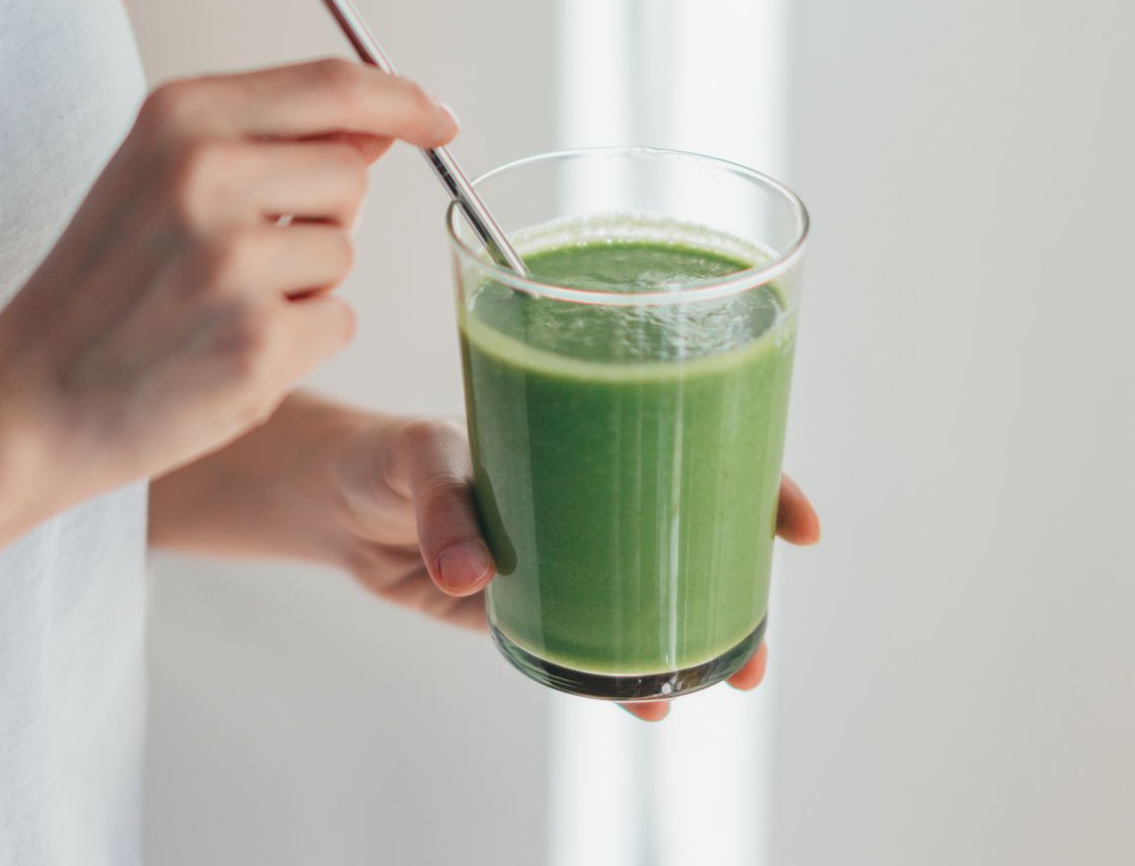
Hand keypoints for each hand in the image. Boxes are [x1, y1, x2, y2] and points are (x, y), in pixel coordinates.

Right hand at [0, 59, 457, 520]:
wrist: (24, 401)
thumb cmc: (101, 290)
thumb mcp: (159, 180)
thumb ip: (267, 142)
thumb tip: (379, 122)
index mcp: (178, 116)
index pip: (333, 86)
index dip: (402, 99)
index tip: (440, 119)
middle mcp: (206, 175)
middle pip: (352, 174)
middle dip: (324, 217)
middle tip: (242, 257)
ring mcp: (233, 262)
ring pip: (346, 256)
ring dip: (304, 287)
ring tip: (217, 308)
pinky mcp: (258, 343)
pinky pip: (338, 324)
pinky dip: (299, 345)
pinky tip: (223, 354)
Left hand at [330, 418, 820, 720]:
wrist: (334, 501)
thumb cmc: (390, 452)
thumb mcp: (418, 458)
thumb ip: (444, 507)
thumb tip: (470, 573)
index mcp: (591, 435)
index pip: (698, 448)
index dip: (761, 482)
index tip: (800, 526)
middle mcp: (594, 495)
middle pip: (696, 536)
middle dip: (743, 590)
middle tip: (760, 646)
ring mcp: (568, 555)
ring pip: (652, 598)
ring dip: (693, 643)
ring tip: (724, 685)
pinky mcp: (529, 607)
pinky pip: (588, 642)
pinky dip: (616, 674)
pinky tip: (640, 701)